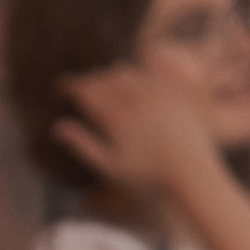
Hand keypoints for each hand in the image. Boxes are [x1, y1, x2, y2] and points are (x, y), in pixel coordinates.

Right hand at [51, 62, 229, 208]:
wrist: (192, 175)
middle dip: (89, 80)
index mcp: (115, 118)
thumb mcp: (111, 167)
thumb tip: (57, 127)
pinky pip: (150, 74)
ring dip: (110, 75)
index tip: (59, 88)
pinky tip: (132, 84)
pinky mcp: (174, 93)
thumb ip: (83, 145)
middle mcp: (134, 100)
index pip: (84, 91)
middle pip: (102, 78)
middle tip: (80, 87)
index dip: (69, 86)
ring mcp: (156, 94)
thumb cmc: (148, 178)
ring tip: (103, 82)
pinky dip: (135, 74)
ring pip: (125, 72)